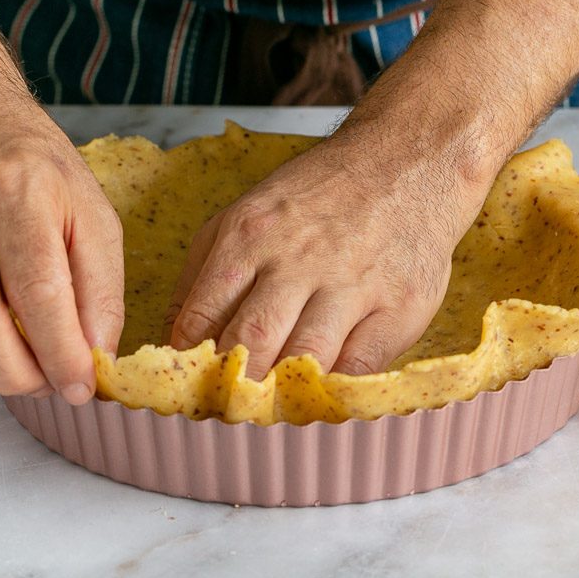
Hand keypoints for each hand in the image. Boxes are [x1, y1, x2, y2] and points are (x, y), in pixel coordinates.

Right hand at [0, 54, 123, 403]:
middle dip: (15, 375)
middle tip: (43, 384)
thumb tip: (95, 355)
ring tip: (10, 373)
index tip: (81, 386)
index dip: (62, 354)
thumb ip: (101, 285)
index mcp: (19, 191)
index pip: (39, 293)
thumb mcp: (90, 210)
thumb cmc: (32, 168)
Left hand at [164, 106, 490, 380]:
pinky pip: (360, 367)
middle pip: (250, 343)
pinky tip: (319, 398)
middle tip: (224, 411)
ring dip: (281, 396)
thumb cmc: (319, 196)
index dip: (188, 364)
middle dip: (231, 386)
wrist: (406, 164)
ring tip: (267, 414)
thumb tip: (171, 337)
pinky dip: (335, 391)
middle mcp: (297, 261)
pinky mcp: (399, 307)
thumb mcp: (245, 214)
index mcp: (248, 237)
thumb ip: (203, 274)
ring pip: (304, 360)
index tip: (186, 389)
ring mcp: (352, 285)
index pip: (201, 318)